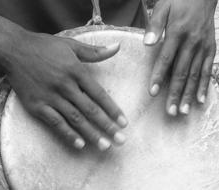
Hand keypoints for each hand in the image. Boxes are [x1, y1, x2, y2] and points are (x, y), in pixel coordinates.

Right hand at [0, 31, 126, 150]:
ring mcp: (50, 97)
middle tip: (121, 140)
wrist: (13, 50)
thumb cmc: (44, 46)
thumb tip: (117, 47)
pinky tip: (79, 144)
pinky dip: (68, 134)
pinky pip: (55, 123)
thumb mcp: (70, 44)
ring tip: (105, 146)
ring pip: (75, 119)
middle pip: (90, 110)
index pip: (99, 94)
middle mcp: (65, 85)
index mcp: (75, 71)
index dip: (113, 110)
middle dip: (107, 126)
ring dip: (91, 134)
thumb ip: (94, 51)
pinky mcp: (37, 105)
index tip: (124, 122)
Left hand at [144, 0, 216, 115]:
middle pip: (181, 72)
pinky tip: (201, 99)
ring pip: (195, 75)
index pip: (166, 59)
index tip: (153, 93)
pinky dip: (204, 85)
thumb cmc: (179, 1)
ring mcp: (203, 47)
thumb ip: (155, 25)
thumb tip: (147, 43)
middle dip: (175, 93)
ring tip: (183, 110)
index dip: (159, 77)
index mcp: (177, 33)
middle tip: (170, 111)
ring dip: (189, 94)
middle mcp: (192, 42)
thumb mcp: (163, 7)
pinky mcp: (211, 49)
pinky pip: (208, 70)